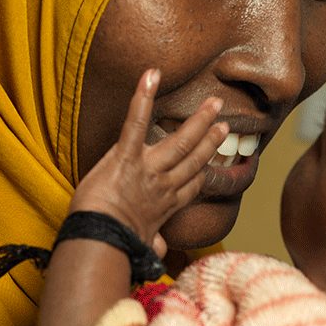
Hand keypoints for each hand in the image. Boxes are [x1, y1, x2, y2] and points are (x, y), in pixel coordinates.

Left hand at [70, 68, 227, 248]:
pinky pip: (136, 123)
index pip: (192, 185)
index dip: (204, 170)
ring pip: (181, 142)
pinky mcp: (126, 156)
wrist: (99, 241)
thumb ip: (152, 243)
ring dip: (199, 121)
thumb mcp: (140, 247)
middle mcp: (163, 185)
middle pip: (195, 159)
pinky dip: (143, 97)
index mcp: (166, 206)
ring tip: (214, 103)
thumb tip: (158, 250)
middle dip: (211, 139)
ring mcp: (148, 169)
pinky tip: (151, 75)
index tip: (212, 160)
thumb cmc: (114, 245)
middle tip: (225, 122)